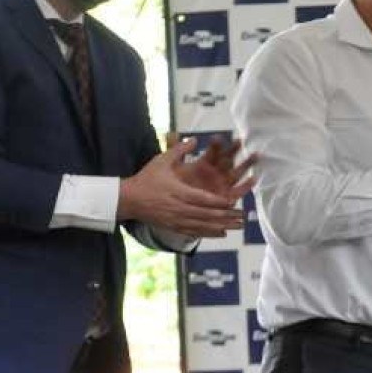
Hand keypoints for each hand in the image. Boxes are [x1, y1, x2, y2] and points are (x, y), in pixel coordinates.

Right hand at [117, 138, 249, 236]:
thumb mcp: (161, 161)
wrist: (128, 199)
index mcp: (177, 191)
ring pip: (203, 225)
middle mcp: (178, 208)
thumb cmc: (147, 178)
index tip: (233, 201)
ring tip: (239, 226)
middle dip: (226, 216)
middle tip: (243, 216)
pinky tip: (223, 234)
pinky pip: (195, 232)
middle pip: (206, 214)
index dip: (218, 202)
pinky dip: (210, 234)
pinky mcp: (174, 227)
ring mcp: (176, 220)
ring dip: (222, 226)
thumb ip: (179, 150)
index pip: (201, 198)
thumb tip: (194, 139)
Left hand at [175, 134, 257, 199]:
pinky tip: (253, 178)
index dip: (217, 145)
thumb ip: (179, 151)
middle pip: (228, 159)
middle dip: (234, 150)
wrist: (177, 206)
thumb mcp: (172, 166)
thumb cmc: (176, 186)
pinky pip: (239, 191)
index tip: (219, 137)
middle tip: (240, 141)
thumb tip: (184, 136)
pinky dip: (246, 186)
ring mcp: (223, 184)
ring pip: (237, 172)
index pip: (214, 152)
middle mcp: (216, 173)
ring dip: (246, 164)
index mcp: (205, 164)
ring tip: (255, 155)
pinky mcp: (228, 196)